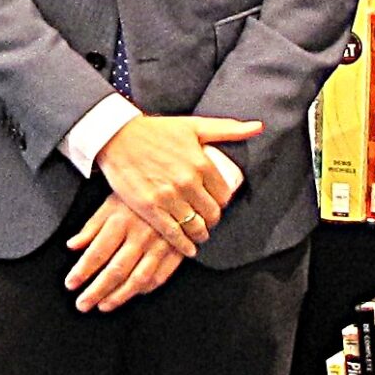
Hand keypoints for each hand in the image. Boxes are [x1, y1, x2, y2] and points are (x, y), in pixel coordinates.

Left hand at [64, 193, 185, 312]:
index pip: (97, 252)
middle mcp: (140, 235)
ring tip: (104, 305)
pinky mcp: (176, 250)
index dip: (82, 271)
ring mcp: (160, 244)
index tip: (70, 284)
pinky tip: (133, 293)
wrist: (177, 187)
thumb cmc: (140, 195)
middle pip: (116, 270)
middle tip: (82, 304)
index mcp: (121, 220)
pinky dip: (145, 288)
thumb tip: (72, 246)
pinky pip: (160, 276)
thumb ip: (91, 227)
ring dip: (119, 296)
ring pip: (138, 278)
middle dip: (96, 290)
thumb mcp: (112, 202)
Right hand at [94, 114, 260, 252]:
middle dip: (212, 218)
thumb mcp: (194, 126)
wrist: (116, 136)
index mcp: (201, 162)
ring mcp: (168, 196)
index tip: (216, 203)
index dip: (222, 201)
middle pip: (212, 213)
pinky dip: (184, 245)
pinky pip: (173, 233)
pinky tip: (189, 249)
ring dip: (200, 233)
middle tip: (208, 220)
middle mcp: (187, 181)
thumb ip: (227, 129)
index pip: (224, 194)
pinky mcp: (149, 208)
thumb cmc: (155, 130)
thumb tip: (258, 127)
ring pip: (195, 226)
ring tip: (199, 233)